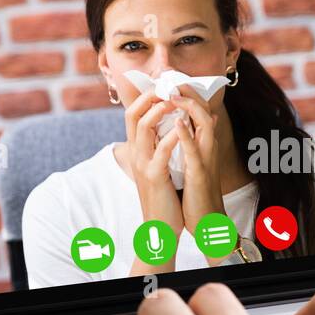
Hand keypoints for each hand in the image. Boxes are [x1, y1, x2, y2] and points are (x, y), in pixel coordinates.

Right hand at [124, 90, 182, 263]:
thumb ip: (166, 146)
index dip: (146, 97)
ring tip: (174, 101)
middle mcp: (136, 155)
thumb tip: (180, 125)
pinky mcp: (154, 178)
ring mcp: (143, 165)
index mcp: (138, 151)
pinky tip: (182, 129)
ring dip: (158, 111)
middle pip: (132, 115)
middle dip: (149, 97)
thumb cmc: (165, 197)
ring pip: (142, 128)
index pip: (133, 115)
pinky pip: (160, 152)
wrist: (160, 229)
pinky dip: (171, 138)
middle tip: (167, 86)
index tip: (163, 86)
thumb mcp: (163, 168)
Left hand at [168, 87, 224, 241]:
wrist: (207, 222)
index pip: (199, 110)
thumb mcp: (197, 161)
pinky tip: (177, 122)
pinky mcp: (200, 174)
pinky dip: (187, 135)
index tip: (172, 78)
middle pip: (204, 110)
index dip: (188, 92)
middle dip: (189, 92)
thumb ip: (199, 140)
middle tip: (173, 77)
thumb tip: (205, 120)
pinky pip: (195, 150)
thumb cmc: (199, 193)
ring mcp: (206, 159)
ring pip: (204, 124)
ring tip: (175, 92)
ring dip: (189, 106)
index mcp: (204, 144)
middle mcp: (208, 147)